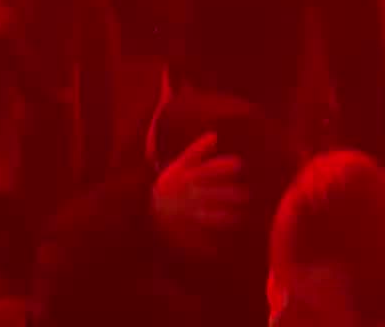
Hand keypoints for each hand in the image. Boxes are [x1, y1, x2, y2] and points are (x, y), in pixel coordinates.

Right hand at [150, 134, 249, 262]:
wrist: (139, 205)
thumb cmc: (169, 184)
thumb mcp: (179, 165)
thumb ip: (197, 151)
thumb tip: (215, 136)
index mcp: (183, 177)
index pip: (205, 170)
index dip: (222, 167)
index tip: (239, 164)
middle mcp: (183, 194)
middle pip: (207, 194)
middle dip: (226, 194)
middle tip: (244, 195)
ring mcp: (180, 213)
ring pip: (202, 215)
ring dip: (220, 217)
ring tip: (237, 217)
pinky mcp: (177, 230)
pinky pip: (192, 238)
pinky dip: (204, 244)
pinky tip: (217, 247)